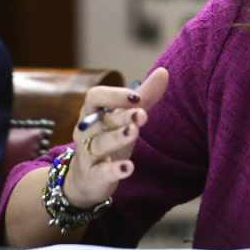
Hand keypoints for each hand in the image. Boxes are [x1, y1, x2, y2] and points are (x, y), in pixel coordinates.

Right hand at [63, 67, 168, 208]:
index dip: (115, 94)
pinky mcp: (93, 176)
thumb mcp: (124, 118)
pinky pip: (101, 172)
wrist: (86, 178)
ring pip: (100, 144)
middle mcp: (87, 131)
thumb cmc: (108, 139)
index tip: (137, 96)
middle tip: (142, 113)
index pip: (95, 96)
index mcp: (93, 113)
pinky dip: (113, 170)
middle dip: (122, 116)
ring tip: (134, 132)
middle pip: (101, 120)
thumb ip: (144, 97)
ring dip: (117, 137)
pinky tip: (128, 168)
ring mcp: (88, 154)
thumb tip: (163, 71)